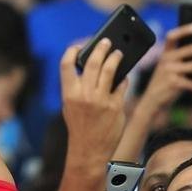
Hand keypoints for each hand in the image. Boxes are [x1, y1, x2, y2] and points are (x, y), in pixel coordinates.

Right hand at [60, 40, 127, 162]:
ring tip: (118, 53)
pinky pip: (122, 85)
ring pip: (110, 69)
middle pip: (93, 62)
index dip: (72, 52)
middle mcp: (85, 95)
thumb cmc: (79, 126)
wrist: (89, 149)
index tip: (78, 47)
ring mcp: (102, 100)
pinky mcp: (116, 106)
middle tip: (106, 42)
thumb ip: (77, 87)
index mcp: (69, 93)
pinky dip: (123, 78)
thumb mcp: (70, 106)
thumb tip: (90, 67)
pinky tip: (124, 76)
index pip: (67, 64)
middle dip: (101, 48)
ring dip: (115, 58)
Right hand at [136, 23, 191, 115]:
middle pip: (191, 49)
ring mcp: (169, 71)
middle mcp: (166, 60)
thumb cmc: (166, 84)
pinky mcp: (172, 83)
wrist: (153, 102)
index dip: (184, 30)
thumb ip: (182, 61)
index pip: (172, 36)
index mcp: (165, 53)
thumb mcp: (170, 69)